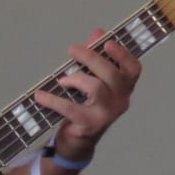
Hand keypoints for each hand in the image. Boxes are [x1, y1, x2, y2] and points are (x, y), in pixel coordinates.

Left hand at [32, 28, 140, 160]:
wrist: (79, 141)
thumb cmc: (86, 105)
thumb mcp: (92, 79)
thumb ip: (95, 57)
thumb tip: (97, 33)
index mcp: (124, 87)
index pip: (133, 69)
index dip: (122, 54)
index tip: (106, 42)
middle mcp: (121, 100)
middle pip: (111, 74)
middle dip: (91, 58)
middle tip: (72, 49)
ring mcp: (107, 114)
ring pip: (96, 88)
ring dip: (76, 78)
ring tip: (62, 80)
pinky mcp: (90, 125)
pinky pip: (71, 108)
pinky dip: (53, 100)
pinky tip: (40, 96)